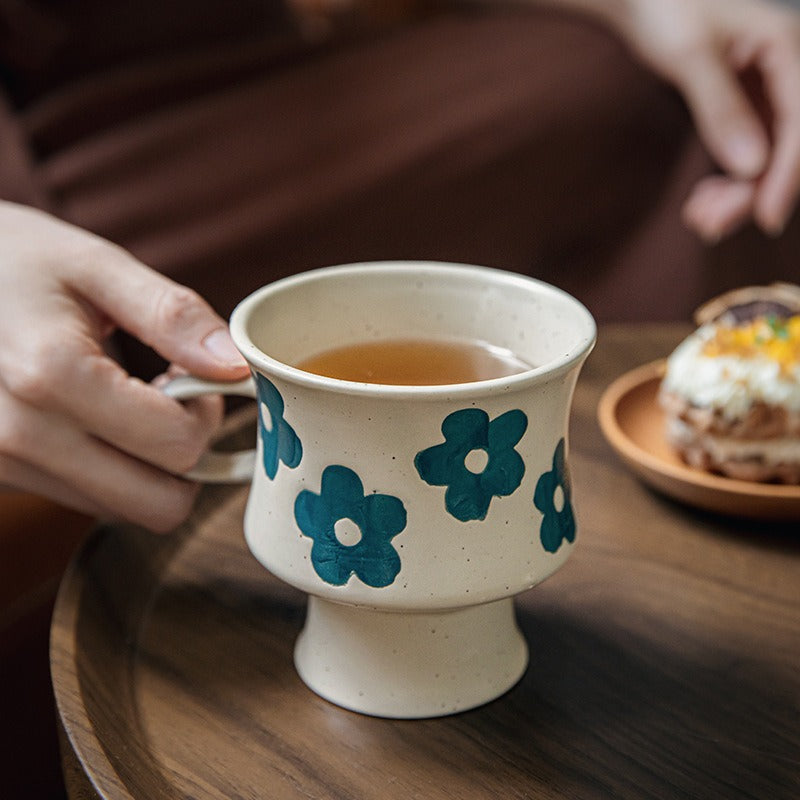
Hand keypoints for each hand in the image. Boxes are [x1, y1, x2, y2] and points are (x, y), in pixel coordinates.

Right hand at [0, 202, 249, 531]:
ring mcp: (3, 464)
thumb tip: (236, 368)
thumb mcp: (95, 265)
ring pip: (124, 509)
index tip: (191, 379)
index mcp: (51, 376)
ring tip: (125, 402)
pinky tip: (93, 419)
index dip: (207, 415)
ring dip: (146, 466)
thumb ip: (171, 316)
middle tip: (171, 400)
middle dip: (185, 456)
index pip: (178, 445)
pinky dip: (109, 471)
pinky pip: (85, 501)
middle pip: (158, 503)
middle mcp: (20, 436)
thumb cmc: (13, 260)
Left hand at [611, 0, 799, 240]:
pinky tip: (700, 202)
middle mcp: (786, 71)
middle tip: (708, 226)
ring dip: (736, 195)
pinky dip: (727, 183)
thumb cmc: (666, 11)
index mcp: (787, 48)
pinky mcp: (747, 109)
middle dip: (751, 193)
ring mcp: (768, 93)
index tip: (766, 217)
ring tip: (697, 218)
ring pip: (767, 158)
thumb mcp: (691, 57)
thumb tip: (752, 167)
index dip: (787, 175)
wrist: (641, 0)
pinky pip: (748, 155)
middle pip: (786, 147)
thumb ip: (722, 109)